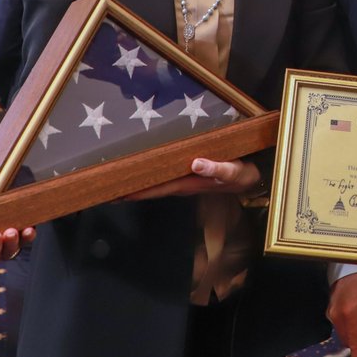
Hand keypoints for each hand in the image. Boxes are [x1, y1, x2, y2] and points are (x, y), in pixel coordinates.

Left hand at [124, 158, 260, 199]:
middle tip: (103, 189)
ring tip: (114, 182)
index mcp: (188, 183)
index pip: (156, 188)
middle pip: (149, 189)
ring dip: (136, 185)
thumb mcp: (235, 171)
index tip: (115, 192)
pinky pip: (162, 177)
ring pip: (154, 184)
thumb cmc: (242, 174)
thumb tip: (197, 163)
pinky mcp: (187, 175)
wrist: (252, 179)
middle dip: (128, 190)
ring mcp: (183, 181)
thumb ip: (217, 169)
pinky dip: (148, 176)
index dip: (135, 191)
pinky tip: (140, 172)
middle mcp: (181, 184)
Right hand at [327, 271, 356, 356]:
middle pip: (347, 340)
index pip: (355, 342)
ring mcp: (331, 312)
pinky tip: (355, 313)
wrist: (354, 264)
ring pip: (343, 334)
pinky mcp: (329, 309)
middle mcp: (338, 315)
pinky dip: (347, 325)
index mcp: (352, 313)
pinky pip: (339, 325)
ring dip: (352, 332)